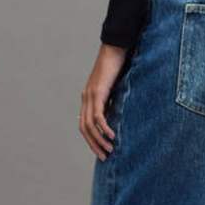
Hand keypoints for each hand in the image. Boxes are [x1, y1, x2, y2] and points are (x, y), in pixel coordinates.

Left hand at [80, 44, 126, 159]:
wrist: (116, 47)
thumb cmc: (118, 64)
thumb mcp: (116, 86)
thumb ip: (114, 98)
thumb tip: (120, 112)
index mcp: (89, 97)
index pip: (85, 124)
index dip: (91, 139)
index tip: (101, 150)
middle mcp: (86, 98)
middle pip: (84, 128)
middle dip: (93, 145)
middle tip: (104, 157)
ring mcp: (90, 95)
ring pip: (90, 125)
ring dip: (99, 140)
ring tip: (110, 150)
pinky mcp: (98, 92)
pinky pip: (98, 115)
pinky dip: (104, 128)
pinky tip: (112, 136)